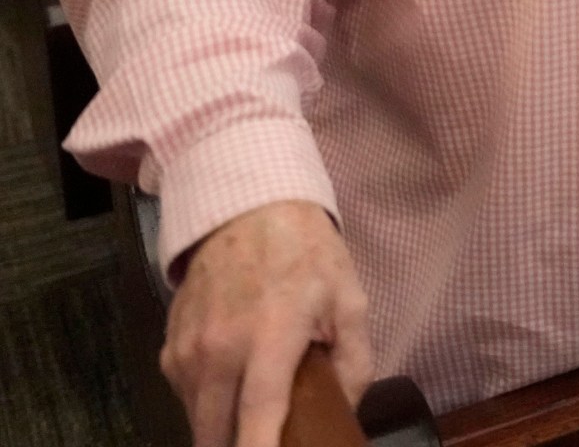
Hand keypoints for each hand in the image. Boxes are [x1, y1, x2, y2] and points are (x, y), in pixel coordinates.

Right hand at [161, 200, 371, 446]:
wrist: (246, 209)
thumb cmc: (306, 256)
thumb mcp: (349, 301)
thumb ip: (354, 361)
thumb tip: (344, 412)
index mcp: (269, 338)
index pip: (256, 415)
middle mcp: (219, 350)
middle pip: (216, 431)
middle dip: (238, 443)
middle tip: (270, 435)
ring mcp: (186, 350)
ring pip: (197, 418)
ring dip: (221, 427)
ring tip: (254, 417)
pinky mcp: (168, 347)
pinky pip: (184, 395)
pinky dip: (206, 403)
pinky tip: (233, 388)